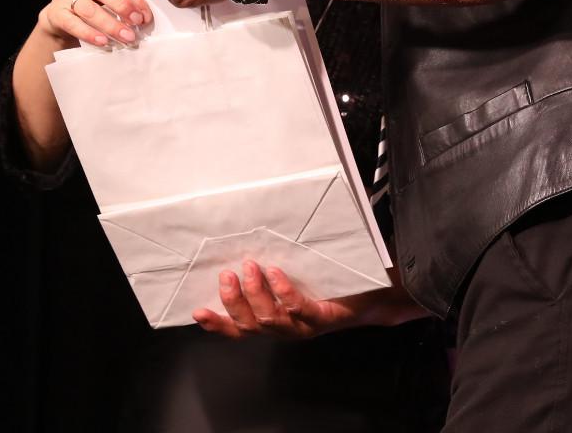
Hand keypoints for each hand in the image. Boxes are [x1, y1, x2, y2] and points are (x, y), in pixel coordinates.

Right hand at [33, 0, 151, 49]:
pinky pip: (73, 24)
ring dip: (110, 25)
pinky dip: (90, 34)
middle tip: (136, 25)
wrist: (61, 16)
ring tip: (125, 37)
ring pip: (89, 9)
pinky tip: (103, 41)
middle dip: (122, 8)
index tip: (145, 17)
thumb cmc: (91, 3)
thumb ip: (125, 0)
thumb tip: (144, 16)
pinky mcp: (56, 12)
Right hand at [193, 260, 361, 339]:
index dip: (218, 324)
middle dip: (233, 301)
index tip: (197, 311)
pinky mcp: (323, 318)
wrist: (374, 296)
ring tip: (250, 267)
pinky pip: (297, 309)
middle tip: (226, 275)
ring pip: (270, 319)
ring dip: (255, 293)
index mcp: (276, 321)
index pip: (240, 329)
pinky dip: (283, 291)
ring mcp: (304, 327)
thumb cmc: (333, 284)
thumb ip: (272, 269)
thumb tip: (245, 242)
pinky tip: (276, 273)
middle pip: (250, 325)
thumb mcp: (298, 276)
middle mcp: (286, 329)